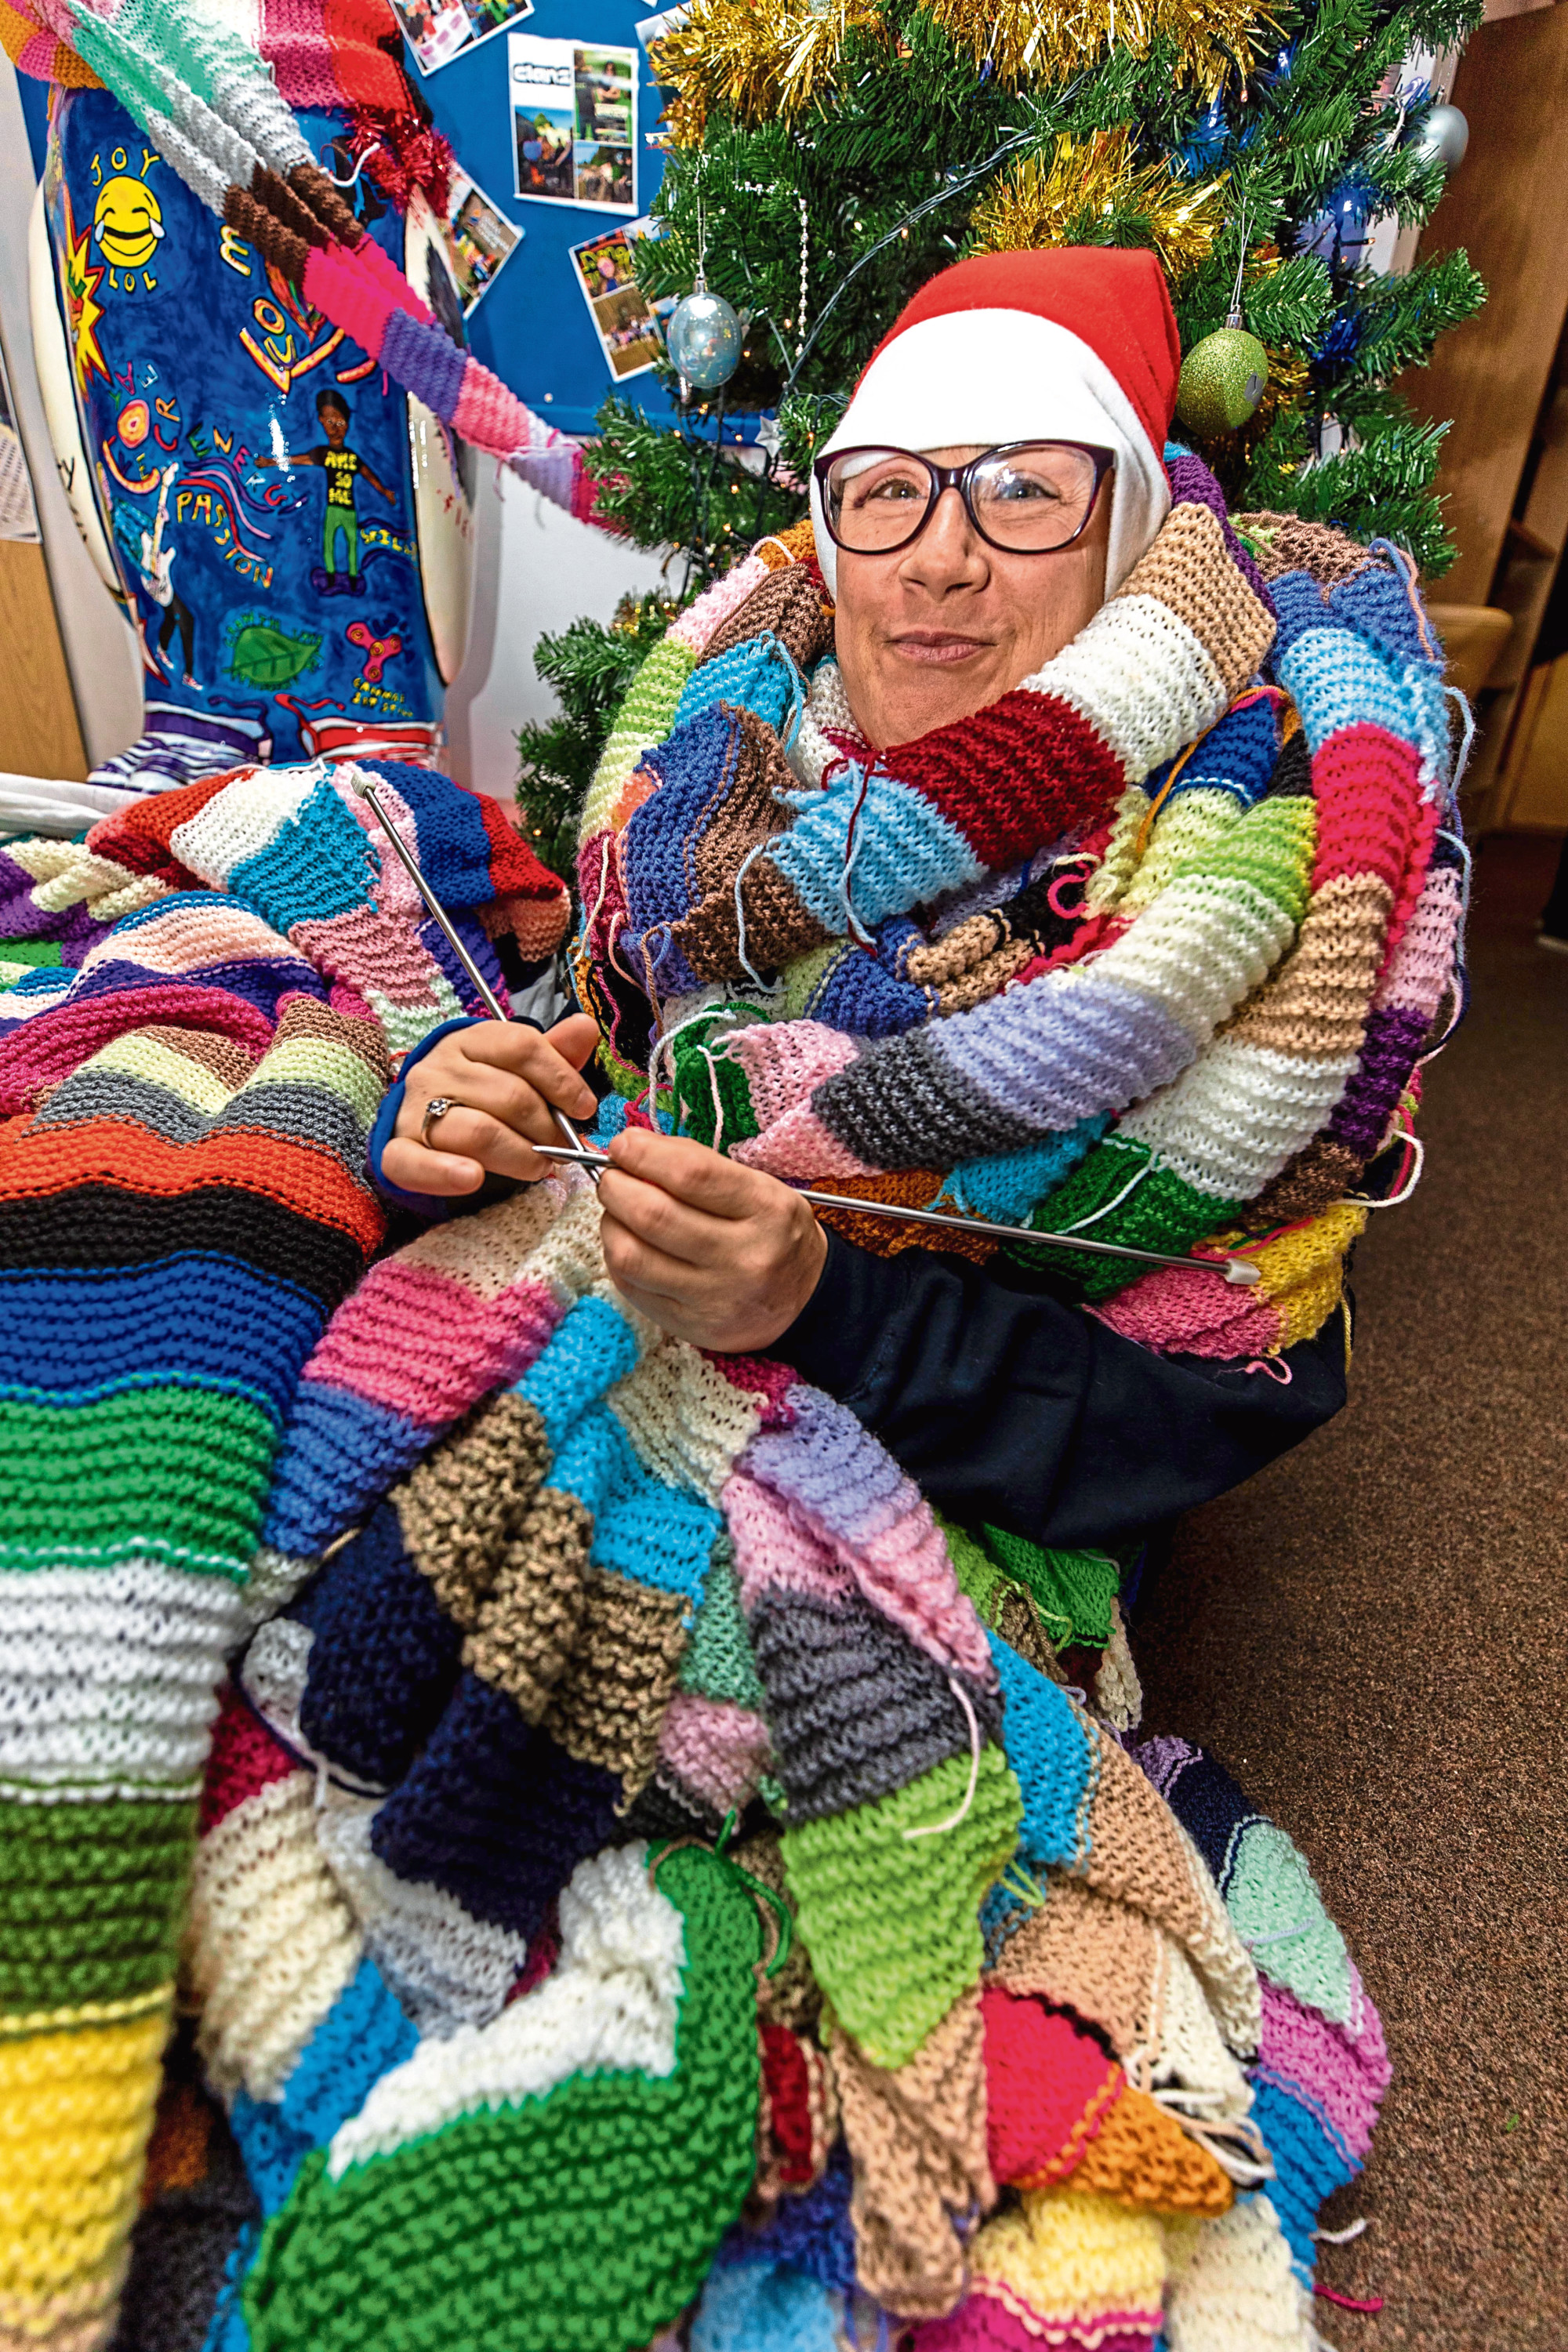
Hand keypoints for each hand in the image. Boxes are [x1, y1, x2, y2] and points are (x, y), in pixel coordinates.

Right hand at [382, 1013, 598, 1196]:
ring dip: (520, 1156)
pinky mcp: (397, 1150)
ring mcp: (413, 1110)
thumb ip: (552, 1053)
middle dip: (548, 1128)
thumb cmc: (480, 1093)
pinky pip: (417, 1163)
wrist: (419, 1120)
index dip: (562, 1079)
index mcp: (470, 1041)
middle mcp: (438, 1069)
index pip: (522, 1047)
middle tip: (563, 1147)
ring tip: (538, 1167)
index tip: (584, 1107)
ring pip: (478, 1132)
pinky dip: (447, 1173)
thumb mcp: (516, 1068)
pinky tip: (473, 1177)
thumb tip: (585, 1028)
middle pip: (510, 1095)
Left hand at [597, 1127, 827, 1352]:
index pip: (691, 1174)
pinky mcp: (691, 1325)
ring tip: (617, 1211)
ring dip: (611, 1223)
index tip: (624, 1144)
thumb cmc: (771, 1231)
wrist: (803, 1299)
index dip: (644, 1154)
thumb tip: (635, 1149)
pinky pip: (632, 1287)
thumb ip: (699, 1164)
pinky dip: (618, 1256)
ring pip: (632, 1256)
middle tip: (613, 1178)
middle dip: (616, 1186)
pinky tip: (629, 1243)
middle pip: (653, 1216)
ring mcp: (715, 1298)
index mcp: (766, 1210)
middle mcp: (743, 1257)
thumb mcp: (757, 1186)